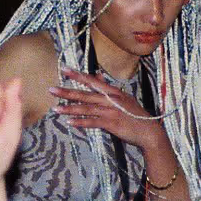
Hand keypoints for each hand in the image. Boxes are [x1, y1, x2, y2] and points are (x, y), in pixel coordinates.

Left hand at [53, 70, 168, 153]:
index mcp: (113, 92)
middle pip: (85, 94)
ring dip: (70, 109)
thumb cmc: (134, 114)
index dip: (77, 75)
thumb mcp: (123, 97)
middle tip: (51, 90)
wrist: (148, 131)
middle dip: (67, 92)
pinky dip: (81, 122)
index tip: (63, 69)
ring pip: (87, 108)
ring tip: (56, 109)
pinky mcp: (111, 124)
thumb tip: (96, 75)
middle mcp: (111, 99)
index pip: (92, 81)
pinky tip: (70, 123)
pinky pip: (93, 122)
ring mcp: (111, 111)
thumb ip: (107, 87)